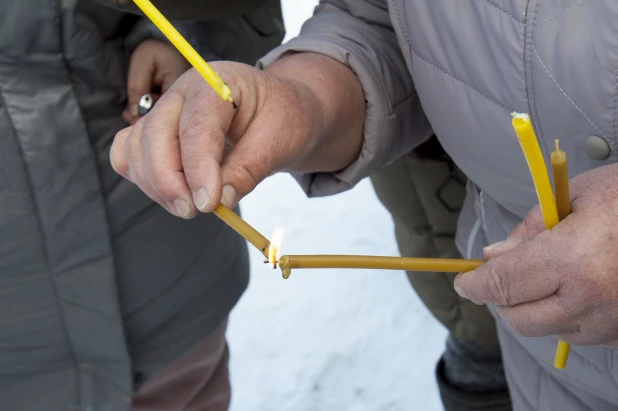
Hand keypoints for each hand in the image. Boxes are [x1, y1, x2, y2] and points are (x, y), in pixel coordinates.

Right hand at [110, 53, 363, 217]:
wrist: (280, 111)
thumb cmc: (284, 117)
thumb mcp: (281, 138)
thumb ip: (251, 167)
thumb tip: (222, 200)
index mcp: (215, 83)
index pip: (197, 126)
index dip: (198, 168)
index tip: (208, 204)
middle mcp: (182, 93)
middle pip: (154, 135)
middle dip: (169, 181)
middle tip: (195, 212)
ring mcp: (164, 112)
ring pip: (136, 149)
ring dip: (156, 186)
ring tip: (191, 207)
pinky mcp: (155, 134)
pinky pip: (129, 156)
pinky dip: (144, 179)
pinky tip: (173, 195)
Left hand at [454, 164, 617, 348]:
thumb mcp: (579, 195)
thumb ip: (529, 228)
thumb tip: (493, 256)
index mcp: (573, 260)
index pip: (501, 284)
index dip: (474, 284)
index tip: (464, 281)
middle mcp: (590, 300)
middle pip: (517, 317)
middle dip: (499, 298)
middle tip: (499, 276)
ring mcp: (610, 323)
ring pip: (546, 328)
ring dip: (533, 306)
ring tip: (550, 272)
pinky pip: (576, 333)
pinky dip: (564, 314)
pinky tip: (577, 286)